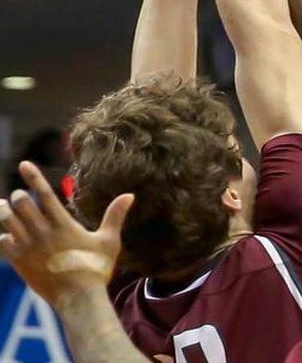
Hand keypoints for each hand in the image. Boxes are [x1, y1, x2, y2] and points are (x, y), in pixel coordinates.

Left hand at [0, 162, 133, 306]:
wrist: (77, 298)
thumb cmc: (97, 269)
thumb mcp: (109, 241)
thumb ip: (115, 216)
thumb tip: (130, 195)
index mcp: (63, 224)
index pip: (44, 194)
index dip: (33, 177)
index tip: (24, 164)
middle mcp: (42, 232)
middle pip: (20, 204)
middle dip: (18, 196)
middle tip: (20, 196)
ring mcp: (28, 247)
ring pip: (7, 220)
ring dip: (4, 210)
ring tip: (3, 205)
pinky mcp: (19, 262)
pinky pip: (3, 242)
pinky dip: (4, 236)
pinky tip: (7, 234)